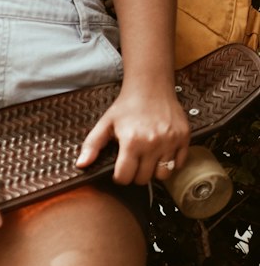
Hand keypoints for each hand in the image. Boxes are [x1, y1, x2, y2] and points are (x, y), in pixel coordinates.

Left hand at [76, 79, 190, 185]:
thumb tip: (81, 165)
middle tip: (133, 162)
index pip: (125, 177)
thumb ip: (92, 145)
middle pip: (144, 179)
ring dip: (154, 171)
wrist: (150, 86)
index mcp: (131, 141)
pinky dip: (170, 163)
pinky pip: (179, 164)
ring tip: (147, 159)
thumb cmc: (127, 106)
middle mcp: (153, 144)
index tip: (119, 170)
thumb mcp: (105, 123)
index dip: (119, 177)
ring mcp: (170, 142)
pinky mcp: (184, 139)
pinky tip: (161, 153)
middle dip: (136, 174)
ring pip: (163, 175)